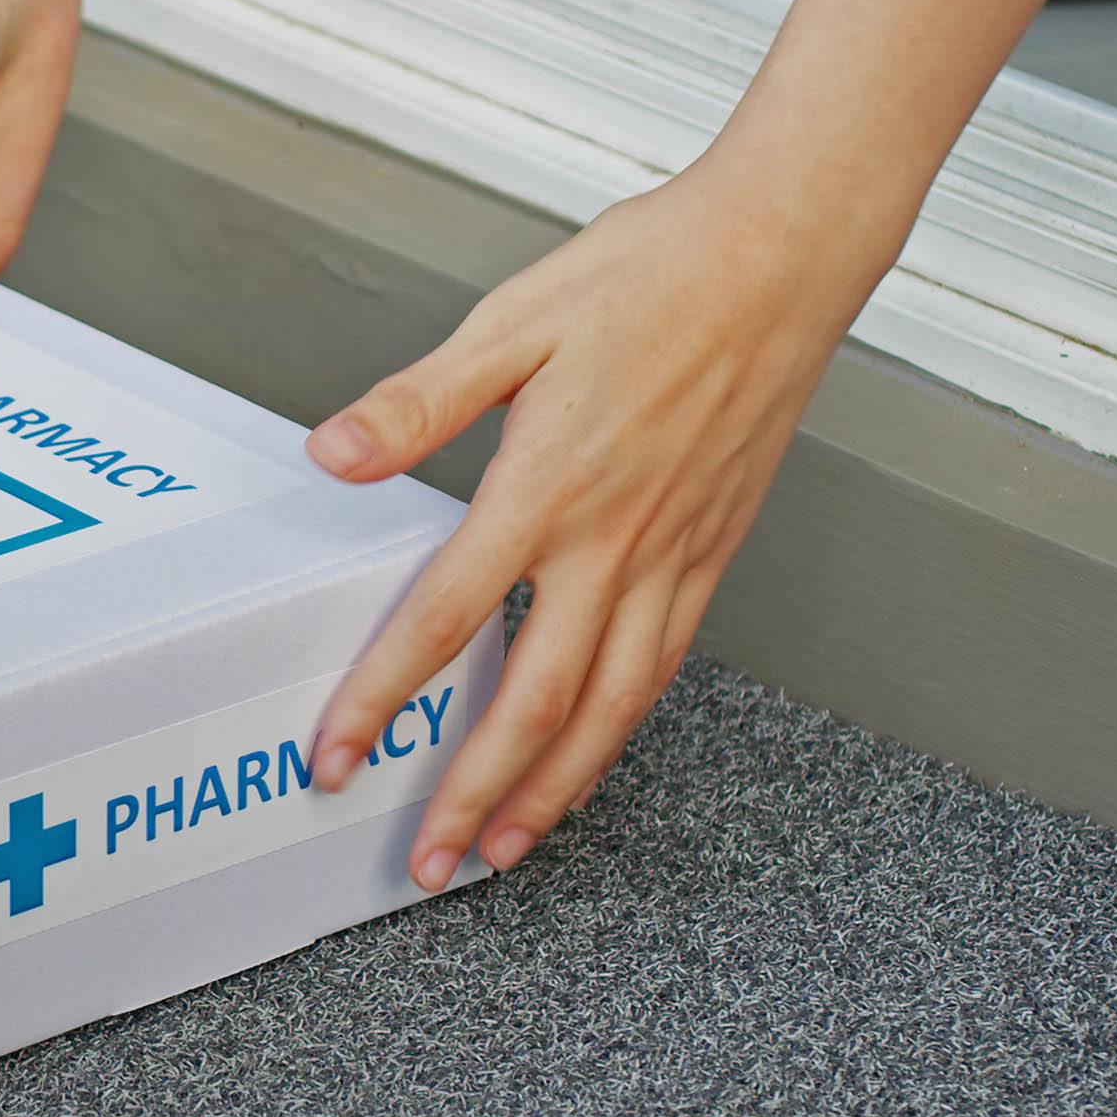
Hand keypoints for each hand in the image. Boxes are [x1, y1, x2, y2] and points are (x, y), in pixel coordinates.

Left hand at [301, 153, 890, 889]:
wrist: (783, 254)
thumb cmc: (649, 275)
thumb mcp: (512, 323)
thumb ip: (419, 402)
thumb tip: (332, 454)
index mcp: (548, 486)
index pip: (445, 618)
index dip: (384, 699)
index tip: (335, 757)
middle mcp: (615, 540)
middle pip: (533, 701)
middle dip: (472, 792)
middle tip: (422, 862)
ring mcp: (674, 555)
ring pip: (609, 707)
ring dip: (552, 790)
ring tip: (503, 849)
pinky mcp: (714, 552)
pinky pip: (661, 666)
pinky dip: (619, 732)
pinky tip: (586, 760)